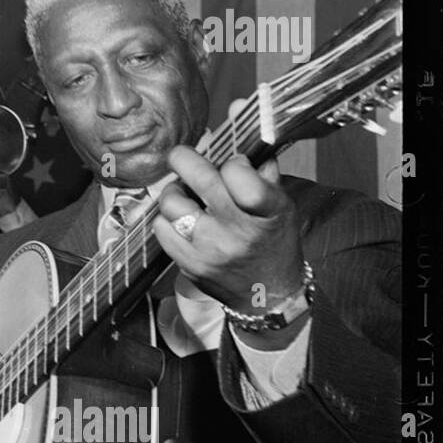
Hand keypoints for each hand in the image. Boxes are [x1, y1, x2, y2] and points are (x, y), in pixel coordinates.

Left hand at [153, 145, 304, 313]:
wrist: (266, 296)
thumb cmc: (273, 244)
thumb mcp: (281, 209)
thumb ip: (264, 177)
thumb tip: (246, 147)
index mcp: (268, 212)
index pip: (240, 175)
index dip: (231, 163)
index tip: (232, 165)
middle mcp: (238, 231)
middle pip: (201, 180)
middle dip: (185, 159)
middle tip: (182, 156)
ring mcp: (210, 249)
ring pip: (172, 203)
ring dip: (174, 193)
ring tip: (185, 196)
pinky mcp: (189, 264)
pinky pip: (161, 228)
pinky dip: (166, 219)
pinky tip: (180, 220)